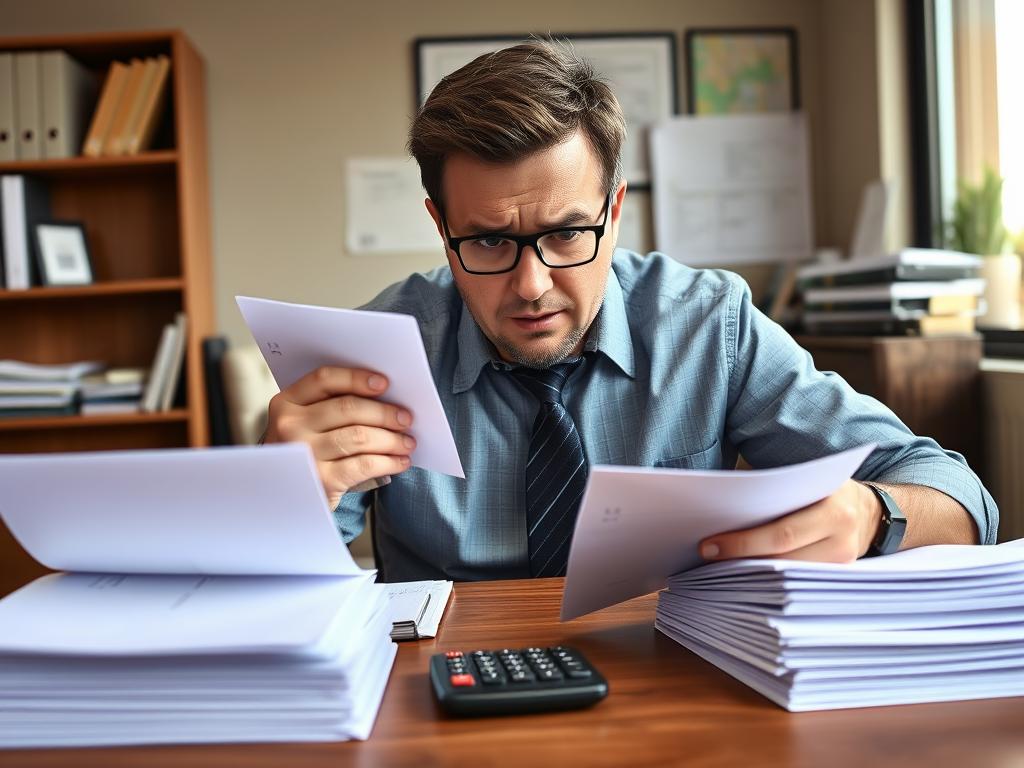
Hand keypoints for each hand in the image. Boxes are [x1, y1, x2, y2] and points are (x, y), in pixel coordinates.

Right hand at [264, 366, 415, 507]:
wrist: (285, 499)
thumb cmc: (305, 454)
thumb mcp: (305, 425)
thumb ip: (330, 406)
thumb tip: (385, 397)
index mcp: (286, 403)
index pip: (324, 379)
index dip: (356, 378)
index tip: (384, 383)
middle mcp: (290, 426)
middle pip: (348, 408)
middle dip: (384, 413)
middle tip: (406, 419)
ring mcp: (304, 454)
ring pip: (360, 436)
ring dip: (392, 439)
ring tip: (408, 442)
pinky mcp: (321, 480)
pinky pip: (365, 464)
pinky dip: (389, 462)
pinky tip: (400, 462)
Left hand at [698, 480, 882, 562]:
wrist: (872, 512)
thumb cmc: (827, 490)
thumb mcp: (809, 480)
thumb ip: (775, 491)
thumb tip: (724, 507)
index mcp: (834, 511)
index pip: (781, 534)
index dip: (743, 543)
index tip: (708, 545)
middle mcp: (841, 542)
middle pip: (782, 561)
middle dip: (740, 561)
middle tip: (705, 559)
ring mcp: (841, 566)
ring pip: (787, 578)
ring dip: (750, 575)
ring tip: (717, 568)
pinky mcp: (835, 579)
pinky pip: (796, 583)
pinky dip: (768, 580)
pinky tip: (742, 574)